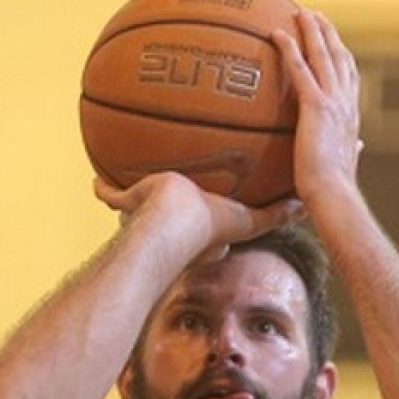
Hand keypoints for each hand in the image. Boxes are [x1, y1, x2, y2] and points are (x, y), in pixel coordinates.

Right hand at [95, 171, 302, 263]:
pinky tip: (95, 182)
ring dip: (138, 191)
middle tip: (178, 178)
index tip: (214, 190)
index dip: (210, 205)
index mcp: (198, 223)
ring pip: (140, 198)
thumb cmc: (207, 226)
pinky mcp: (128, 203)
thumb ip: (274, 215)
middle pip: (171, 205)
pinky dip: (103, 191)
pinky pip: (111, 195)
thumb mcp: (247, 221)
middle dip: (173, 196)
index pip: (203, 213)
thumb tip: (302, 207)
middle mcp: (171, 220)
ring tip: (138, 172)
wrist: (171, 225)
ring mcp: (146, 213)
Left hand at [273, 10, 362, 206]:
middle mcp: (346, 104)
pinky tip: (276, 33)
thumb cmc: (334, 191)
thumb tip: (361, 148)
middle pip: (340, 58)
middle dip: (329, 34)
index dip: (342, 58)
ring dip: (313, 30)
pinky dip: (290, 48)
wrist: (334, 196)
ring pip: (323, 56)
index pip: (349, 79)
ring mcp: (333, 103)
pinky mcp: (316, 107)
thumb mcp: (346, 165)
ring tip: (300, 12)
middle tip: (316, 16)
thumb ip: (352, 151)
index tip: (334, 43)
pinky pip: (300, 70)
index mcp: (352, 118)